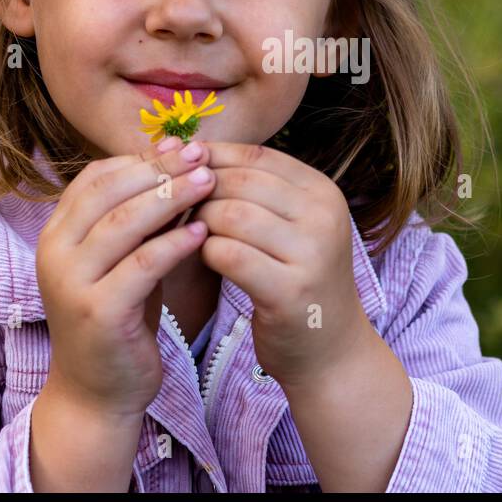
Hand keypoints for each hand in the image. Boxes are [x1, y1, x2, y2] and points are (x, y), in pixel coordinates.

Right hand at [35, 137, 215, 419]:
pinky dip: (173, 243)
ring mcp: (71, 282)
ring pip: (124, 222)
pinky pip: (141, 265)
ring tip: (209, 182)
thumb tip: (173, 148)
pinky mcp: (97, 312)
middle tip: (202, 156)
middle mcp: (54, 251)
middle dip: (160, 169)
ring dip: (171, 197)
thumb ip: (141, 211)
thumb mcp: (125, 256)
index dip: (142, 158)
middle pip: (110, 192)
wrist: (98, 390)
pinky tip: (202, 231)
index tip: (184, 146)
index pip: (96, 176)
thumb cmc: (119, 315)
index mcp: (56, 232)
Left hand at [194, 142, 376, 389]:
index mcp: (323, 191)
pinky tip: (204, 261)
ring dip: (199, 225)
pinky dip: (206, 254)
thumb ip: (254, 191)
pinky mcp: (290, 290)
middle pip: (240, 182)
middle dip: (198, 192)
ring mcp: (312, 253)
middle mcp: (324, 215)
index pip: (256, 156)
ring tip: (188, 236)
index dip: (212, 158)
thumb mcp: (289, 226)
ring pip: (230, 215)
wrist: (329, 350)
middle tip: (172, 208)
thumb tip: (192, 150)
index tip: (178, 171)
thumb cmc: (296, 281)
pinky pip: (228, 255)